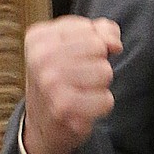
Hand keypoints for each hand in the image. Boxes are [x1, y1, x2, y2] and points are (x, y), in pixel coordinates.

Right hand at [22, 16, 122, 153]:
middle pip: (99, 49)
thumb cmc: (62, 80)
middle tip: (80, 79)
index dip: (96, 45)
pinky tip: (84, 108)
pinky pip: (106, 99)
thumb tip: (114, 43)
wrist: (42, 124)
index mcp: (39, 37)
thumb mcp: (72, 47)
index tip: (79, 59)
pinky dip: (101, 106)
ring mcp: (50, 83)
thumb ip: (99, 32)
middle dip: (98, 65)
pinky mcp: (63, 107)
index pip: (90, 30)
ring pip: (105, 72)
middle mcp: (40, 58)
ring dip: (100, 85)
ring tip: (82, 92)